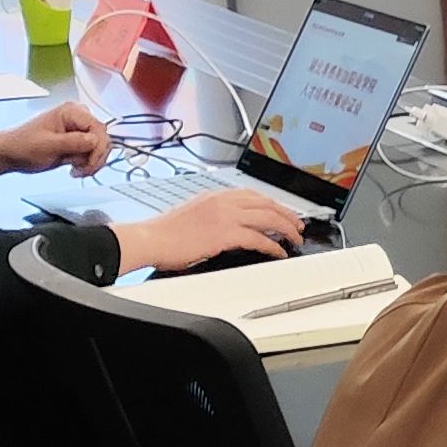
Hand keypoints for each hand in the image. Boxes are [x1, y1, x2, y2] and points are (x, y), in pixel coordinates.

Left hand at [0, 101, 108, 186]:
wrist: (11, 155)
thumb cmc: (23, 146)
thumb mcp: (48, 145)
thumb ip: (73, 142)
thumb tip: (95, 141)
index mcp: (71, 112)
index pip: (98, 128)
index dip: (98, 148)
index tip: (89, 164)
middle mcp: (78, 118)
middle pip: (102, 138)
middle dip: (95, 158)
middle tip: (81, 171)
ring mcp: (78, 130)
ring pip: (100, 148)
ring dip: (91, 163)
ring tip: (75, 170)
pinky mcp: (77, 142)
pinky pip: (93, 154)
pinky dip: (87, 164)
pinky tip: (74, 169)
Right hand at [122, 182, 313, 271]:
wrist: (149, 238)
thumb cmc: (164, 232)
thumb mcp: (193, 213)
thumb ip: (213, 214)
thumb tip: (226, 224)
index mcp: (216, 196)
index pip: (253, 195)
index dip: (273, 204)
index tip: (282, 212)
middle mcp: (223, 201)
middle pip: (267, 203)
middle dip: (287, 214)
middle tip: (297, 226)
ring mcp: (225, 216)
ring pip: (268, 218)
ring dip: (286, 229)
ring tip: (295, 239)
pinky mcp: (225, 234)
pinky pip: (259, 238)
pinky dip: (273, 246)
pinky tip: (279, 252)